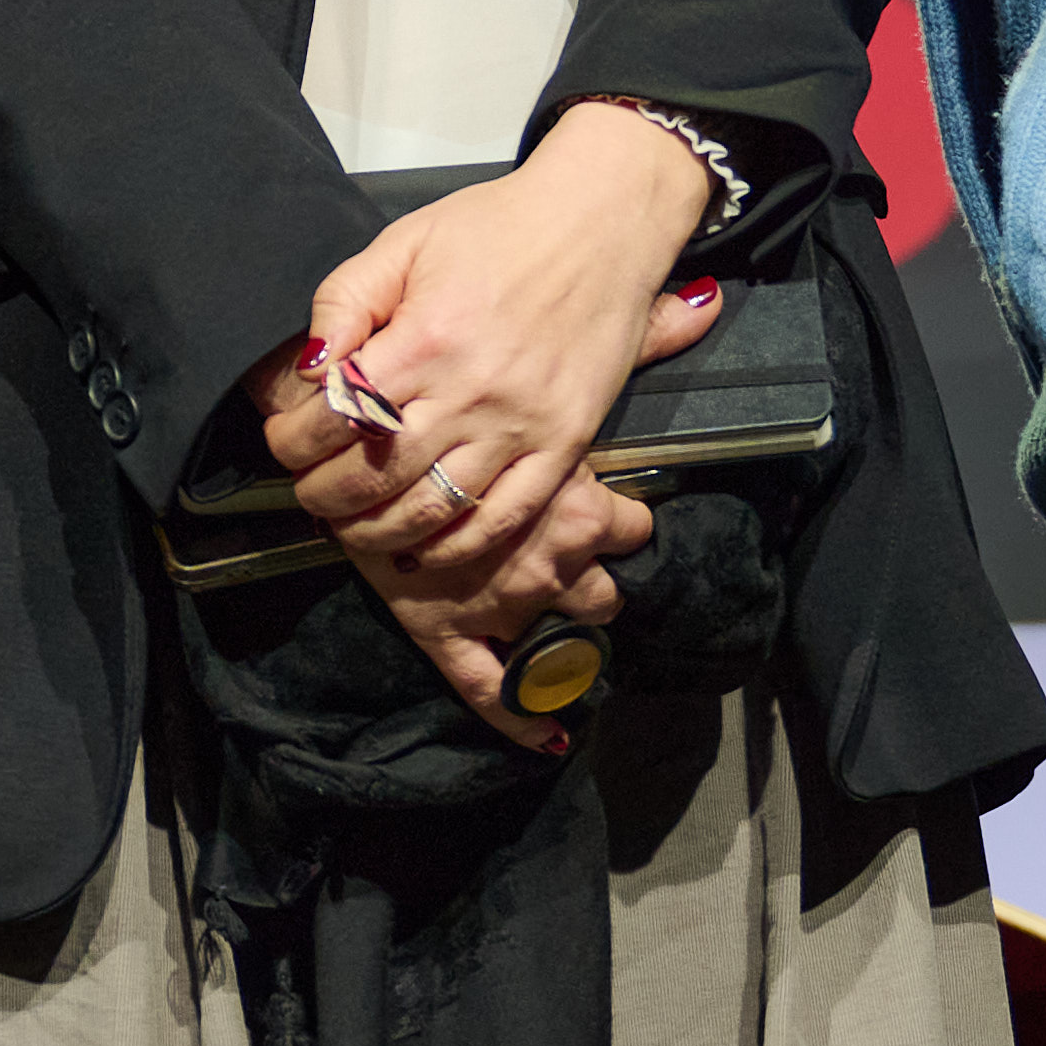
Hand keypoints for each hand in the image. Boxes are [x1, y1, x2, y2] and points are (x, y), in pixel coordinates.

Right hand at [251, 359, 659, 746]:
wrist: (340, 406)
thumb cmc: (440, 369)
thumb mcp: (549, 338)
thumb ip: (634, 331)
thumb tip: (706, 306)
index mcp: (567, 490)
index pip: (624, 525)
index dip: (626, 525)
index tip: (621, 519)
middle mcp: (537, 550)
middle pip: (594, 587)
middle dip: (594, 578)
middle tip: (585, 567)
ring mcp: (490, 591)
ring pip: (547, 625)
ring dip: (564, 617)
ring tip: (558, 601)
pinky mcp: (439, 624)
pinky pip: (481, 685)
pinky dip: (514, 715)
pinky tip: (546, 739)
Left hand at [252, 106, 734, 743]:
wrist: (601, 222)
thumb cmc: (499, 226)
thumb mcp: (406, 242)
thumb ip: (345, 301)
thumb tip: (306, 367)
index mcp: (425, 336)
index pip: (336, 415)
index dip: (294, 440)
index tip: (283, 442)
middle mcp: (472, 390)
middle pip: (375, 475)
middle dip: (323, 495)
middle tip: (307, 491)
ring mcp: (522, 424)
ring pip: (433, 510)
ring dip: (376, 531)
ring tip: (349, 525)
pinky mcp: (564, 445)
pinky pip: (503, 519)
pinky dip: (455, 549)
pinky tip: (422, 552)